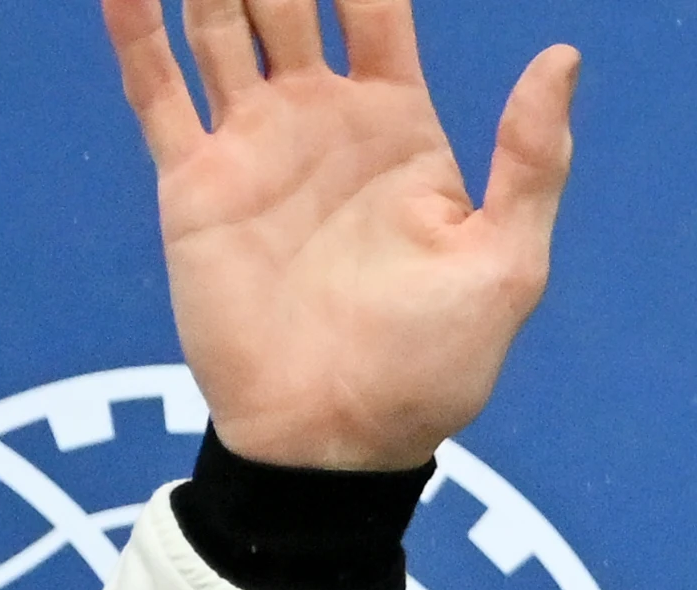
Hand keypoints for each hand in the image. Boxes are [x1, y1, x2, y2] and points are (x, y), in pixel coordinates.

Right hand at [105, 0, 577, 470]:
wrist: (337, 440)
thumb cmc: (435, 365)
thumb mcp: (507, 263)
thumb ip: (529, 159)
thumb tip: (561, 57)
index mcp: (399, 127)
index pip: (375, 9)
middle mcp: (320, 119)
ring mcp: (252, 144)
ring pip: (218, 23)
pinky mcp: (194, 181)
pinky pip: (157, 88)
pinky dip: (135, 27)